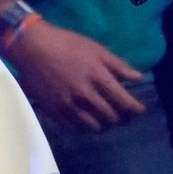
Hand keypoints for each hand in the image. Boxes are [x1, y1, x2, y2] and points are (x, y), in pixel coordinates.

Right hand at [4, 15, 144, 130]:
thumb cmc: (67, 44)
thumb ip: (119, 65)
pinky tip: (86, 123)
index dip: (135, 108)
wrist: (32, 47)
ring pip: (93, 126)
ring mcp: (68, 105)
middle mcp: (85, 94)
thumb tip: (139, 78)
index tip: (140, 110)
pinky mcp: (53, 111)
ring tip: (105, 121)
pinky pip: (74, 129)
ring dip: (103, 125)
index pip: (123, 100)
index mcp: (97, 76)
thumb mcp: (96, 49)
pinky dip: (84, 129)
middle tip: (123, 117)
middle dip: (121, 119)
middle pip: (110, 116)